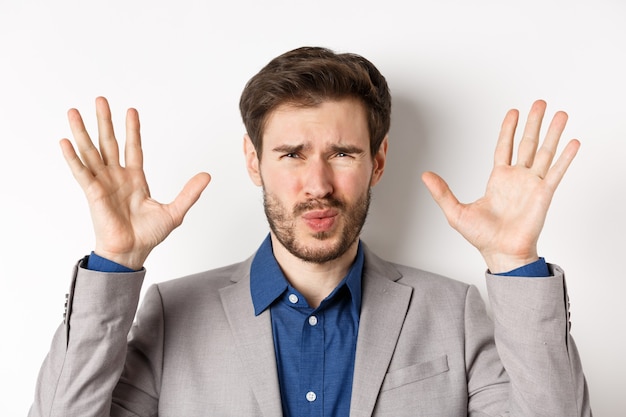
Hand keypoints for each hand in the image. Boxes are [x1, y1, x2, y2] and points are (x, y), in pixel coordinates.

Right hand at [60, 97, 210, 269]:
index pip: (133, 148)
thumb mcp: (175, 211)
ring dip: (82, 132)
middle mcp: (117, 178)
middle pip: (109, 143)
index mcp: (135, 179)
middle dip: (105, 121)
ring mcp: (103, 184)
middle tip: (100, 99)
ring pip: (91, 152)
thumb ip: (190, 192)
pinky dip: (72, 157)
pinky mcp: (93, 194)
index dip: (132, 130)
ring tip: (74, 112)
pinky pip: (81, 172)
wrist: (132, 253)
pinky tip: (65, 141)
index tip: (131, 111)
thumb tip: (207, 176)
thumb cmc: (148, 235)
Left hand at [422, 100, 579, 272]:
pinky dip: (565, 157)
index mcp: (499, 180)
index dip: (508, 129)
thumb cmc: (482, 237)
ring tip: (561, 114)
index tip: (513, 112)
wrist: (501, 253)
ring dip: (553, 133)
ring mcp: (532, 185)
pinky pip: (556, 172)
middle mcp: (517, 179)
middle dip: (533, 123)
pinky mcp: (544, 194)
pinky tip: (573, 142)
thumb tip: (425, 176)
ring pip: (545, 152)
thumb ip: (442, 192)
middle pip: (527, 143)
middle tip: (540, 103)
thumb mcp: (455, 212)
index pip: (504, 147)